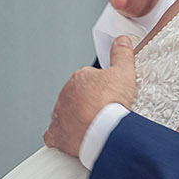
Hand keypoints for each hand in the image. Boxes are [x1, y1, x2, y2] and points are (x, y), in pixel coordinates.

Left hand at [44, 36, 137, 156]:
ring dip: (78, 118)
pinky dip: (62, 136)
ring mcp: (60, 115)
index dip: (103, 88)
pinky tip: (72, 137)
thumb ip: (122, 55)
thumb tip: (121, 40)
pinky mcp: (58, 134)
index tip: (111, 95)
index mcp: (79, 78)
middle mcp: (66, 95)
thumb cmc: (112, 103)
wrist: (104, 131)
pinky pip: (54, 134)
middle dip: (90, 103)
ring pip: (66, 114)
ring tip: (95, 125)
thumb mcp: (124, 73)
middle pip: (78, 97)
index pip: (89, 79)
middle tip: (106, 111)